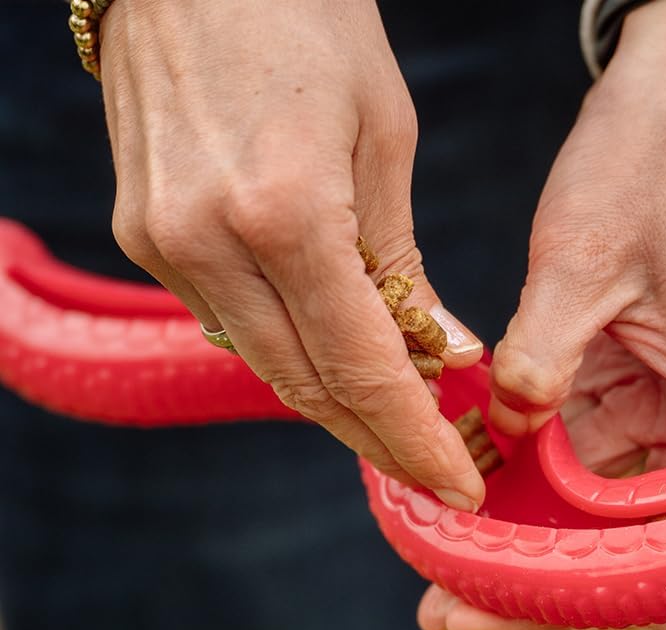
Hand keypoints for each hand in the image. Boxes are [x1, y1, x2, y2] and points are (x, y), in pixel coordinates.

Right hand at [100, 0, 484, 510]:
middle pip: (307, 387)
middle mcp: (210, 242)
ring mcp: (164, 243)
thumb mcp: (382, 135)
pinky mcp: (145, 236)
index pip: (360, 368)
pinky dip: (290, 353)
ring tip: (399, 424)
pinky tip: (334, 359)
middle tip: (436, 473)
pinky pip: (230, 324)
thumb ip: (405, 261)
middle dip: (379, 441)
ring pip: (266, 366)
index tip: (457, 484)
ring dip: (336, 404)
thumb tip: (445, 354)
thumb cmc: (305, 19)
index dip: (413, 440)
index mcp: (286, 211)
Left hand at [419, 0, 665, 629]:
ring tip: (438, 568)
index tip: (542, 618)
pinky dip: (522, 479)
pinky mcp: (627, 387)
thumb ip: (538, 365)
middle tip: (448, 610)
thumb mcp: (582, 265)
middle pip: (631, 550)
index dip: (638, 610)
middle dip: (542, 587)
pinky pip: (575, 457)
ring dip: (522, 540)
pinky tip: (462, 492)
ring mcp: (664, 410)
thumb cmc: (655, 165)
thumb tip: (501, 435)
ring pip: (593, 511)